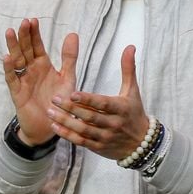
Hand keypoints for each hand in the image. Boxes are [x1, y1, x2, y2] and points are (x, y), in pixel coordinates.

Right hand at [4, 18, 77, 144]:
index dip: (34, 34)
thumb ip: (69, 57)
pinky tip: (7, 57)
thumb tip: (72, 34)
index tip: (33, 20)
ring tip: (10, 32)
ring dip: (13, 47)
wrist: (50, 126)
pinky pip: (12, 78)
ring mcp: (23, 80)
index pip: (37, 45)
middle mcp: (31, 70)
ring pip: (16, 60)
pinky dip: (9, 68)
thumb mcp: (67, 77)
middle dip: (24, 36)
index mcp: (43, 65)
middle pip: (25, 49)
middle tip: (24, 22)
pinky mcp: (17, 93)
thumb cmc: (58, 101)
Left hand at [47, 44, 149, 160]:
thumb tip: (130, 46)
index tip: (72, 93)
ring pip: (83, 130)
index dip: (88, 99)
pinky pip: (81, 141)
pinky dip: (67, 135)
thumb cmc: (134, 112)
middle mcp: (113, 124)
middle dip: (71, 109)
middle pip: (90, 117)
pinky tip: (54, 126)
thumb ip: (128, 68)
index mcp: (121, 108)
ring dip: (65, 122)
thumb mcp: (133, 90)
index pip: (103, 104)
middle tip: (54, 98)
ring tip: (50, 111)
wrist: (142, 144)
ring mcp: (105, 137)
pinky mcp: (98, 147)